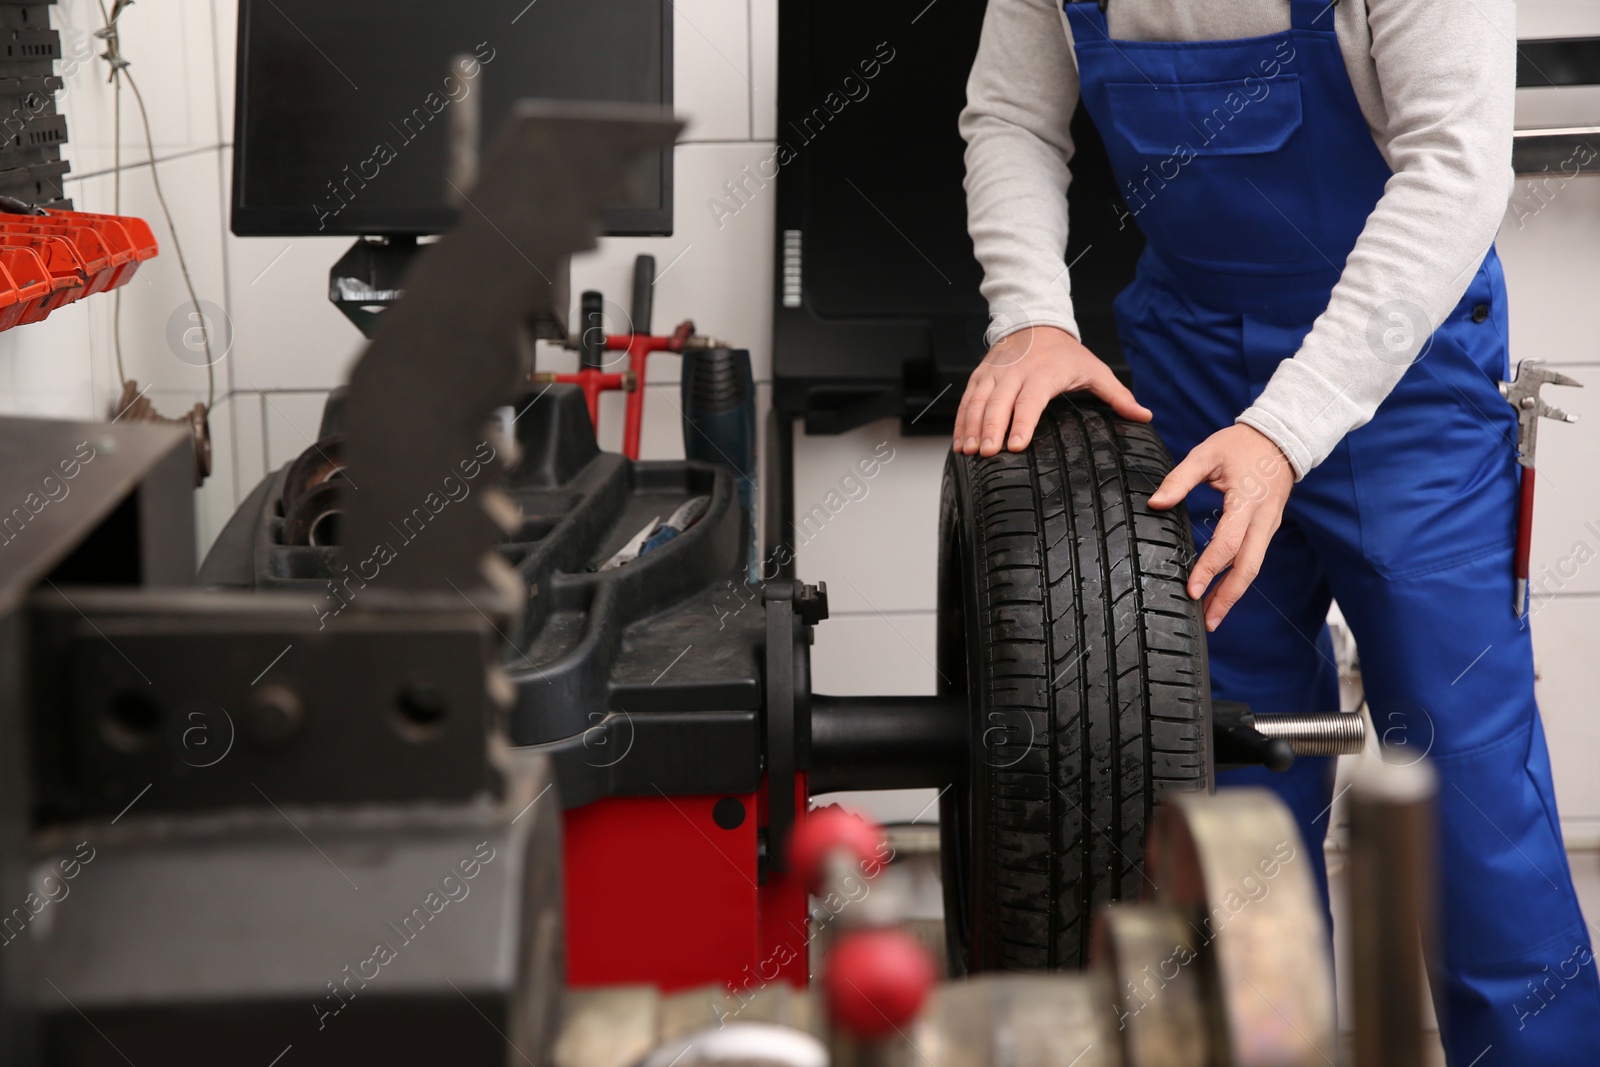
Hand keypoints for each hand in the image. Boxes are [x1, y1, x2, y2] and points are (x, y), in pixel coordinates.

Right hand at [954, 326, 1150, 455]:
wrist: (1035, 321)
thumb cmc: (1065, 353)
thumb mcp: (1094, 370)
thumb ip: (1117, 395)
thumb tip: (1144, 416)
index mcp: (1044, 373)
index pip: (1030, 400)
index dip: (1022, 423)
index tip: (1016, 445)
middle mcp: (1016, 372)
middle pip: (999, 403)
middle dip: (991, 429)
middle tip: (987, 453)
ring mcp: (995, 374)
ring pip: (978, 401)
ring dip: (971, 427)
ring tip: (970, 452)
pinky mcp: (980, 376)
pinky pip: (966, 400)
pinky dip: (962, 421)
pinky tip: (960, 444)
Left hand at [1148, 424, 1294, 631]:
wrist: (1282, 438)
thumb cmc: (1241, 445)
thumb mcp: (1207, 453)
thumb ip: (1180, 479)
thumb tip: (1155, 503)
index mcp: (1246, 501)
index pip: (1229, 542)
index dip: (1210, 568)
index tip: (1192, 589)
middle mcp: (1262, 520)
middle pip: (1249, 567)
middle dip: (1228, 597)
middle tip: (1208, 622)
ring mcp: (1268, 526)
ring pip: (1253, 567)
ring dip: (1233, 593)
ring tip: (1211, 616)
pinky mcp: (1268, 528)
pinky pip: (1254, 558)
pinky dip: (1238, 578)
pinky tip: (1222, 591)